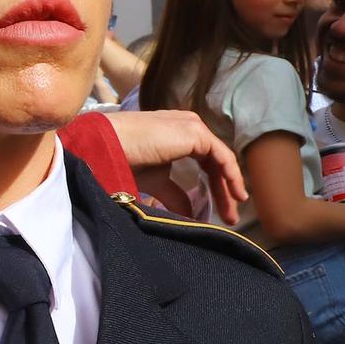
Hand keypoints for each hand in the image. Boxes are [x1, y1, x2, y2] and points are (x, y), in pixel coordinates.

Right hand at [101, 109, 248, 226]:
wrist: (110, 145)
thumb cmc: (124, 158)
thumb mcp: (156, 181)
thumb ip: (175, 194)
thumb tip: (190, 214)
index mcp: (178, 135)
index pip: (205, 162)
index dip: (215, 187)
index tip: (219, 211)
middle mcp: (188, 127)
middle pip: (216, 162)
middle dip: (224, 191)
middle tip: (229, 217)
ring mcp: (193, 127)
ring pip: (221, 160)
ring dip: (230, 185)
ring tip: (234, 210)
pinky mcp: (195, 132)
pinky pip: (222, 156)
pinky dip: (231, 175)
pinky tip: (234, 194)